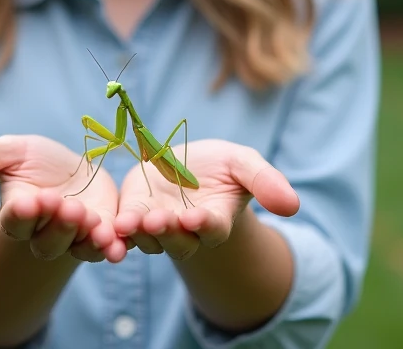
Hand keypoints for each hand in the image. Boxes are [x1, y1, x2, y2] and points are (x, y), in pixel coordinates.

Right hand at [0, 134, 126, 263]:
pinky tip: (118, 245)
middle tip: (66, 205)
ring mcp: (75, 237)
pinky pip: (105, 248)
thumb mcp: (12, 151)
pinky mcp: (102, 236)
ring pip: (77, 246)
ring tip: (92, 223)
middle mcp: (44, 232)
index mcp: (19, 211)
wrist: (74, 175)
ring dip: (84, 237)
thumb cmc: (36, 163)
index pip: (15, 219)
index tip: (25, 202)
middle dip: (57, 224)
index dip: (20, 214)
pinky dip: (111, 248)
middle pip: (47, 239)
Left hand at [113, 139, 298, 260]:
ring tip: (130, 223)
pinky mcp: (132, 215)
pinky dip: (116, 233)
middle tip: (160, 221)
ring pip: (148, 239)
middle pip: (178, 240)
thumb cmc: (221, 167)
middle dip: (169, 232)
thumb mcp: (245, 165)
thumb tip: (293, 205)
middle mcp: (186, 230)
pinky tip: (109, 228)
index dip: (205, 225)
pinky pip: (123, 230)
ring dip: (140, 233)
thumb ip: (266, 183)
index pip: (212, 228)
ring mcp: (157, 226)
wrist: (185, 162)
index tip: (198, 218)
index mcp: (215, 219)